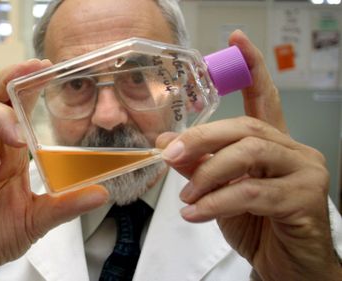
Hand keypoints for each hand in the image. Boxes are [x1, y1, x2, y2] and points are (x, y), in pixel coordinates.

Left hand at [157, 30, 341, 279]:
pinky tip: (196, 213)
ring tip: (187, 198)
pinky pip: (252, 192)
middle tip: (169, 154)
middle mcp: (292, 149)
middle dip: (201, 138)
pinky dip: (217, 202)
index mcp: (271, 143)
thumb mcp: (219, 194)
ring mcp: (304, 171)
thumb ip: (198, 166)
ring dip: (208, 173)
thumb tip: (167, 144)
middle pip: (244, 126)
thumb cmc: (256, 227)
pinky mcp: (306, 198)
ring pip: (249, 154)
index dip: (251, 67)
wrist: (288, 268)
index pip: (263, 97)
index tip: (235, 40)